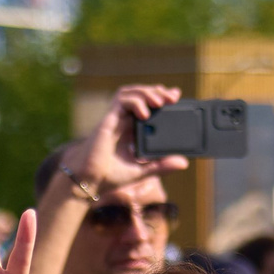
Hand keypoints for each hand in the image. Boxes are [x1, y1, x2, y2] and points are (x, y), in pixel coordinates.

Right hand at [60, 86, 189, 198]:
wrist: (90, 181)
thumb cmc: (111, 176)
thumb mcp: (144, 170)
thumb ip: (162, 165)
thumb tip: (184, 163)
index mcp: (133, 129)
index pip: (148, 105)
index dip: (162, 97)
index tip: (176, 96)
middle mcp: (125, 121)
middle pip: (141, 95)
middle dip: (158, 92)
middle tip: (172, 97)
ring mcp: (116, 118)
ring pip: (131, 92)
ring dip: (147, 92)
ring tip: (160, 101)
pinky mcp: (108, 119)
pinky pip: (121, 100)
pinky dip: (135, 102)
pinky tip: (145, 113)